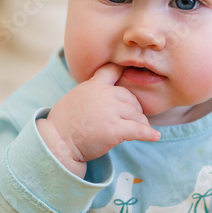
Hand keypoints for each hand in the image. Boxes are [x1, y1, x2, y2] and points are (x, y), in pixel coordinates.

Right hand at [38, 63, 159, 177]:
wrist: (56, 141)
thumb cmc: (63, 123)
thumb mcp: (75, 97)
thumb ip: (91, 92)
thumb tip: (101, 94)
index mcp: (93, 85)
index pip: (112, 71)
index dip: (124, 74)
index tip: (133, 77)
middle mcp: (104, 94)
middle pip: (130, 97)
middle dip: (134, 109)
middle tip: (133, 118)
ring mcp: (110, 111)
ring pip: (136, 114)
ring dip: (140, 123)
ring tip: (139, 130)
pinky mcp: (115, 129)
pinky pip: (138, 130)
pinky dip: (149, 133)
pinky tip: (155, 136)